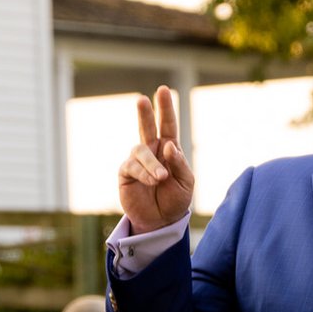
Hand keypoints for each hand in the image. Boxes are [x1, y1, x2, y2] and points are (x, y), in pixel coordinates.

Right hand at [116, 87, 193, 232]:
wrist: (161, 221)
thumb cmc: (175, 200)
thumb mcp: (186, 182)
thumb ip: (179, 163)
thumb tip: (168, 145)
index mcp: (169, 150)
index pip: (168, 125)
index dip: (165, 108)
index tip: (162, 90)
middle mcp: (152, 151)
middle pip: (147, 127)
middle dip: (145, 113)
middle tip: (142, 99)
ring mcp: (137, 161)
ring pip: (140, 150)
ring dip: (152, 163)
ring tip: (161, 178)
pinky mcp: (126, 173)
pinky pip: (132, 166)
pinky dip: (144, 172)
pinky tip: (153, 181)